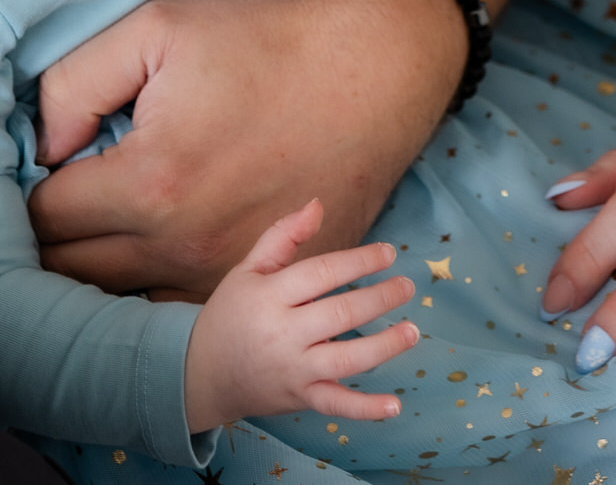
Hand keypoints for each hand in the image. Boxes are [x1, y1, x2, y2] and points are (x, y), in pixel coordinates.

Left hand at [29, 0, 463, 293]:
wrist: (368, 70)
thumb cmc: (261, 42)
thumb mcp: (157, 28)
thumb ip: (74, 85)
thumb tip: (43, 148)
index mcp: (150, 183)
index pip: (44, 219)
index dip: (32, 190)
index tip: (46, 169)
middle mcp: (181, 248)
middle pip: (71, 279)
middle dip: (50, 245)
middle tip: (58, 204)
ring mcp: (223, 276)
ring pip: (120, 309)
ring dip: (97, 278)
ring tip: (96, 234)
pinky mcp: (259, 286)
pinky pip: (177, 313)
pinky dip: (153, 290)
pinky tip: (152, 250)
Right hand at [185, 196, 417, 430]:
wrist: (203, 374)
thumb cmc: (231, 313)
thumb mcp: (248, 268)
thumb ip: (283, 235)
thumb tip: (318, 205)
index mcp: (269, 296)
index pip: (322, 273)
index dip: (358, 260)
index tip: (388, 253)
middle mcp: (282, 335)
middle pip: (340, 315)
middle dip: (379, 298)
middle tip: (407, 286)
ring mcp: (293, 371)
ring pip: (345, 360)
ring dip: (384, 346)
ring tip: (412, 330)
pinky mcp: (299, 399)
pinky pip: (335, 405)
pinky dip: (365, 410)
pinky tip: (394, 405)